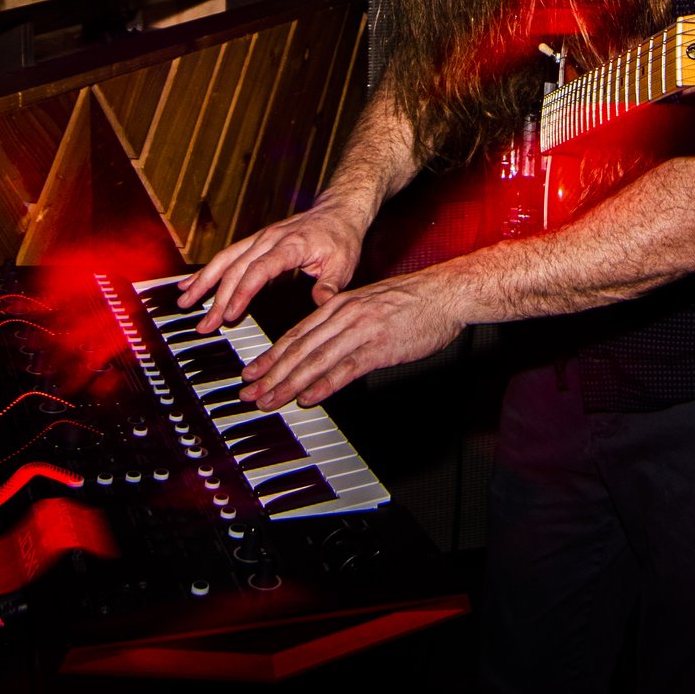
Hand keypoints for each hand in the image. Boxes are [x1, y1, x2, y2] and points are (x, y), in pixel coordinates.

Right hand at [178, 200, 368, 332]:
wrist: (338, 210)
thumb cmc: (341, 237)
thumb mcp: (343, 263)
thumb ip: (330, 285)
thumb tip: (322, 304)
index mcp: (290, 245)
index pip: (260, 270)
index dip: (243, 292)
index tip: (231, 314)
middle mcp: (269, 239)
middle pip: (236, 269)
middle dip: (218, 298)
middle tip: (206, 325)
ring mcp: (259, 239)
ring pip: (225, 260)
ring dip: (204, 282)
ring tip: (185, 303)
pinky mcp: (255, 242)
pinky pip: (227, 255)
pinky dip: (208, 271)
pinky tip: (190, 284)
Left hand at [237, 272, 467, 409]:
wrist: (446, 292)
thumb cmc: (414, 300)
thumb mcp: (370, 304)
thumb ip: (345, 322)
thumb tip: (325, 345)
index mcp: (340, 305)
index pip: (296, 334)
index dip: (271, 356)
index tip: (253, 373)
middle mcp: (344, 316)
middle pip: (298, 349)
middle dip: (269, 374)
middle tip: (248, 393)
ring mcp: (361, 331)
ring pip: (315, 360)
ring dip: (287, 384)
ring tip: (268, 401)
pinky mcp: (380, 347)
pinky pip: (346, 369)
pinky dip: (323, 385)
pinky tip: (308, 398)